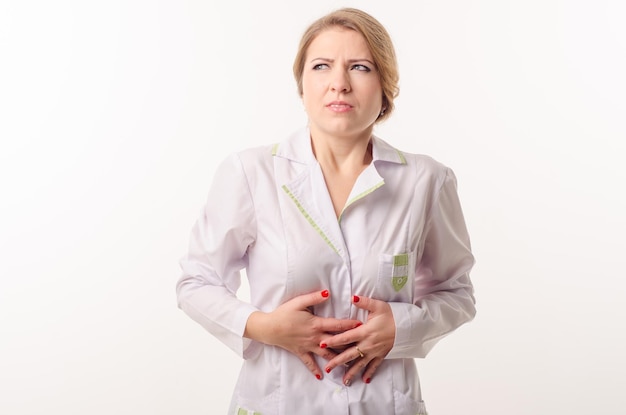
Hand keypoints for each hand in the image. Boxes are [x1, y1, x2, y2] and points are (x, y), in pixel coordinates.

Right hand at [244, 290, 361, 379]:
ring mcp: (308, 346)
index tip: (362, 326)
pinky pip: (309, 363)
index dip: (350, 325)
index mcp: (316, 324)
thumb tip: (328, 293)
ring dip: (338, 359)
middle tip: (362, 347)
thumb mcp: (299, 302)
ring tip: (349, 363)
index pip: (337, 325)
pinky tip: (322, 376)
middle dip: (349, 344)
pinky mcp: (300, 352)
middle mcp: (315, 337)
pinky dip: (315, 370)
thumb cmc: (284, 313)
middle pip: (335, 342)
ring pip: (326, 354)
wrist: (269, 327)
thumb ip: (314, 298)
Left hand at [320, 295, 395, 385]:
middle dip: (337, 361)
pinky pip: (374, 366)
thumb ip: (364, 302)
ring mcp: (374, 351)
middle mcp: (368, 344)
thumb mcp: (378, 306)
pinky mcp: (381, 355)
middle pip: (350, 354)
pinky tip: (364, 380)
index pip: (345, 337)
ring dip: (351, 372)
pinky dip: (369, 373)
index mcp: (365, 331)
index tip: (322, 344)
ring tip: (343, 381)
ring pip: (360, 364)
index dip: (333, 341)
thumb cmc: (392, 315)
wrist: (408, 326)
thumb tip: (353, 297)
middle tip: (327, 368)